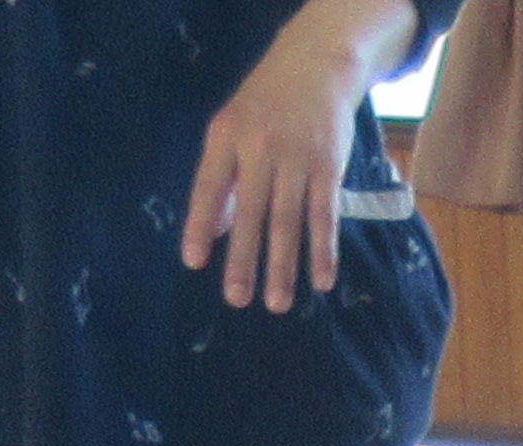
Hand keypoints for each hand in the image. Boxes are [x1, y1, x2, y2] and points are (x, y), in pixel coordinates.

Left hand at [184, 0, 406, 310]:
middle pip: (251, 212)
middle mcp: (260, 147)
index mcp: (227, 136)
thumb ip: (223, 178)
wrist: (315, 65)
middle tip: (237, 299)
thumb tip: (215, 232)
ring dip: (283, 265)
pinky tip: (321, 280)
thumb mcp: (232, 128)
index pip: (209, 186)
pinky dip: (323, 250)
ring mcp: (297, 159)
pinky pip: (325, 216)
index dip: (201, 224)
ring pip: (288, 220)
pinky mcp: (328, 168)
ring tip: (277, 303)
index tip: (194, 262)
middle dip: (244, 259)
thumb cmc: (265, 104)